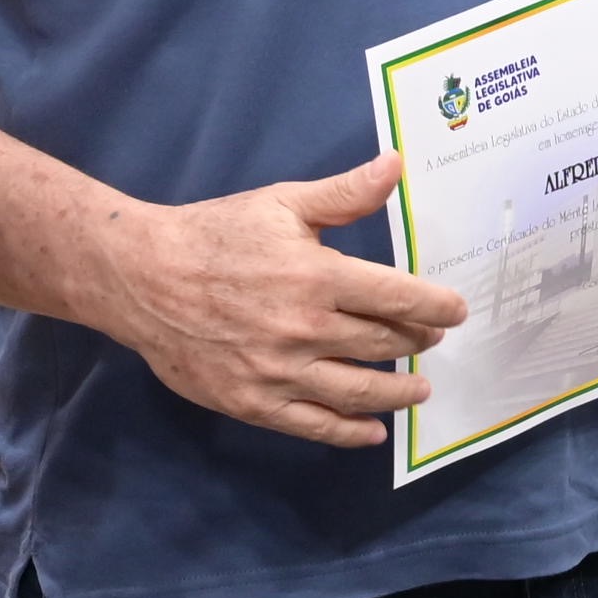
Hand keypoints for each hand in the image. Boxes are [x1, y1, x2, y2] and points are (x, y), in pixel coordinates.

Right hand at [83, 153, 465, 448]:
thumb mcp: (281, 204)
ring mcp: (279, 372)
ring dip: (398, 393)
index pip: (398, 297)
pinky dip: (349, 433)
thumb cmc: (214, 235)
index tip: (456, 311)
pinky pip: (313, 425)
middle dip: (417, 342)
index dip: (435, 306)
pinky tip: (372, 432)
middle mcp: (305, 329)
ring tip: (419, 390)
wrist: (141, 278)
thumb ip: (344, 193)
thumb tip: (396, 164)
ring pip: (357, 391)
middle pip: (383, 345)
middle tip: (432, 340)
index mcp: (317, 277)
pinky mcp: (253, 402)